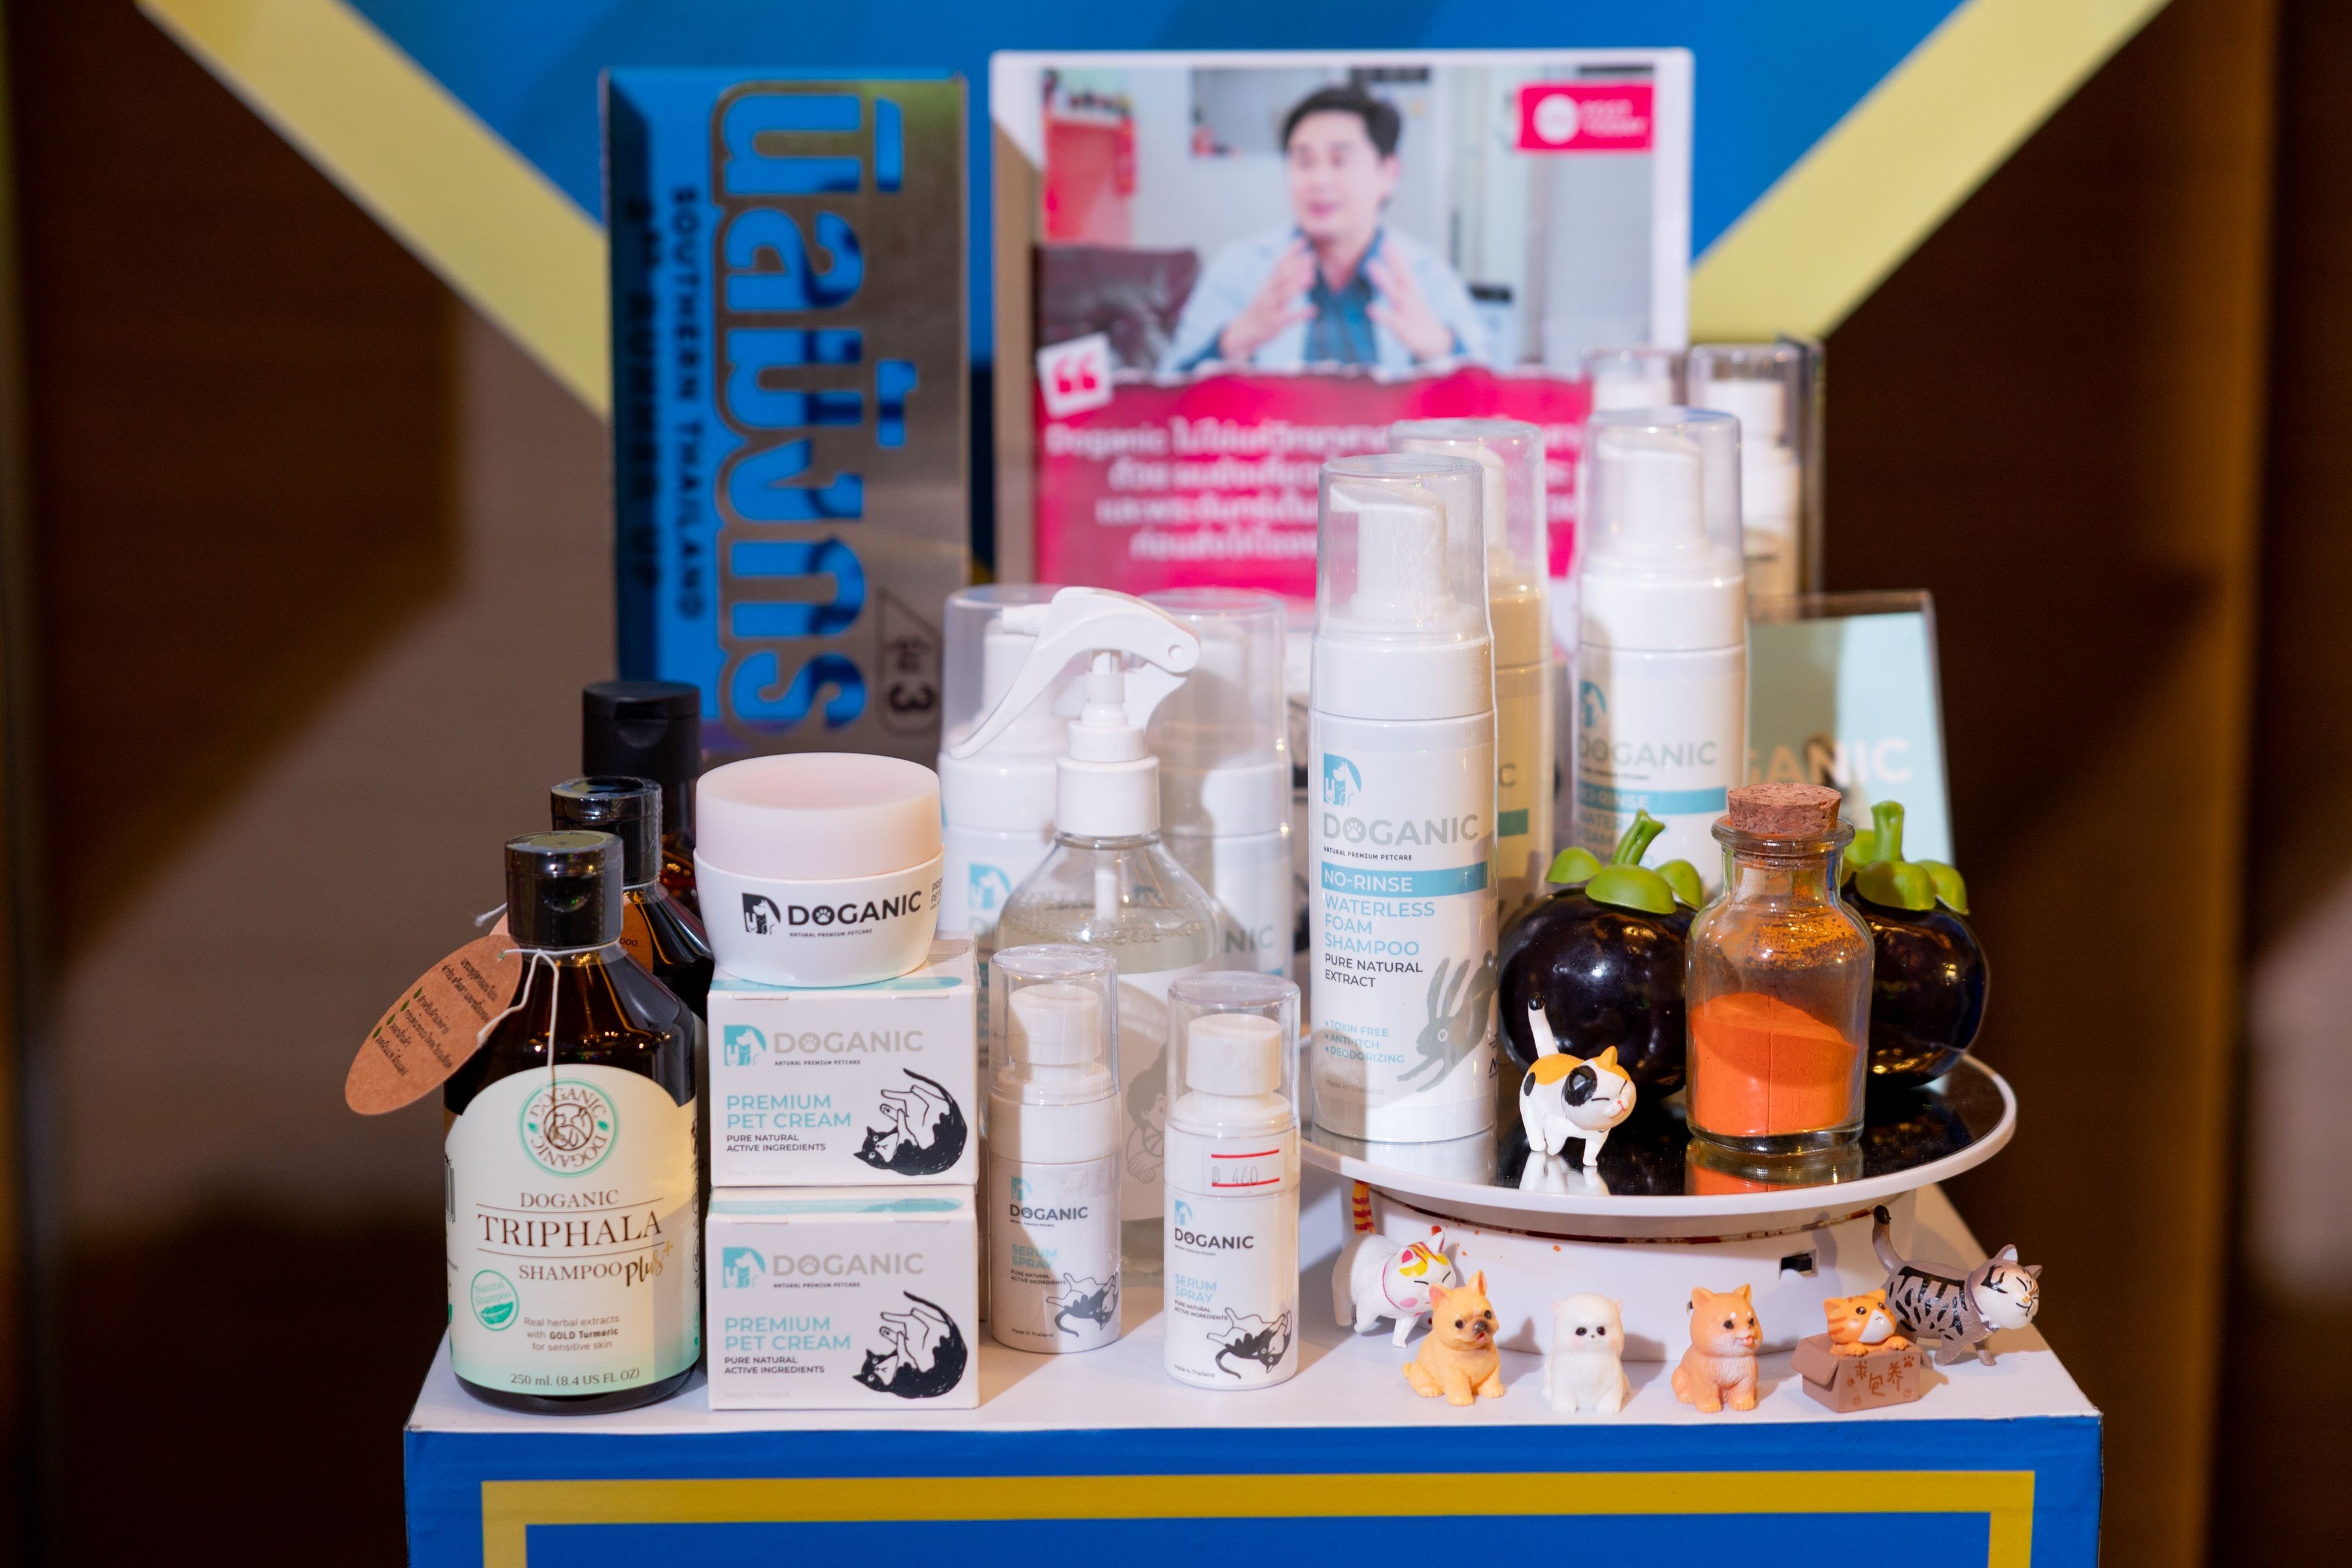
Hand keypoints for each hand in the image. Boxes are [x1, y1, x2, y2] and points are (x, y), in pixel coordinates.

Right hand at [1216, 238, 1315, 361]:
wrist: (1244, 331)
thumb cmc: (1262, 307)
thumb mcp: (1268, 289)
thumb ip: (1283, 276)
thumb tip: (1300, 260)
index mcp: (1267, 284)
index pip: (1279, 264)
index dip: (1290, 252)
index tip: (1303, 240)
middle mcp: (1268, 293)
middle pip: (1282, 277)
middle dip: (1296, 267)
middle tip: (1311, 257)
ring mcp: (1270, 308)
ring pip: (1283, 295)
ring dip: (1297, 286)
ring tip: (1312, 277)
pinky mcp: (1275, 324)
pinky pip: (1289, 318)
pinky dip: (1301, 314)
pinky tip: (1314, 310)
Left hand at [1367, 253, 1456, 362]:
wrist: (1434, 344)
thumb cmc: (1418, 320)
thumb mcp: (1412, 303)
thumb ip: (1401, 286)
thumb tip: (1391, 274)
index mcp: (1413, 293)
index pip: (1405, 272)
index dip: (1397, 257)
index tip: (1388, 241)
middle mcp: (1411, 300)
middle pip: (1403, 277)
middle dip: (1394, 261)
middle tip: (1382, 246)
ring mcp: (1408, 313)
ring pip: (1396, 293)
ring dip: (1384, 279)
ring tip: (1371, 265)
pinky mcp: (1404, 329)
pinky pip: (1391, 321)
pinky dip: (1382, 314)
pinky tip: (1369, 308)